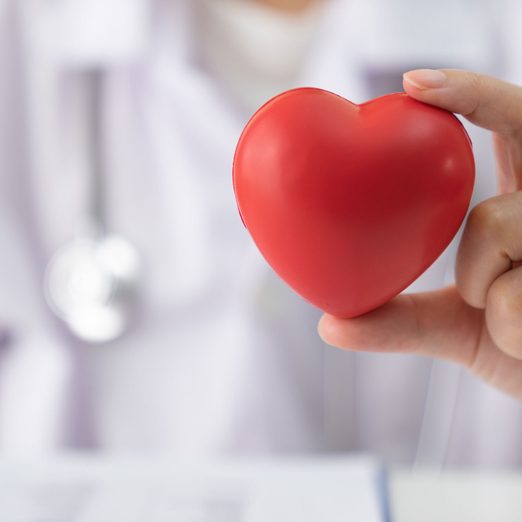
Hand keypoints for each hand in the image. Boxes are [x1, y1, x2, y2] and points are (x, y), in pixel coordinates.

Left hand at [318, 69, 521, 399]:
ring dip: (479, 284)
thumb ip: (400, 321)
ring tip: (498, 315)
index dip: (473, 95)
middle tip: (419, 83)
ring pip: (497, 225)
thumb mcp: (456, 329)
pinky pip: (514, 296)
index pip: (514, 130)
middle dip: (480, 96)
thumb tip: (329, 325)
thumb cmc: (516, 349)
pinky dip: (506, 329)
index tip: (413, 83)